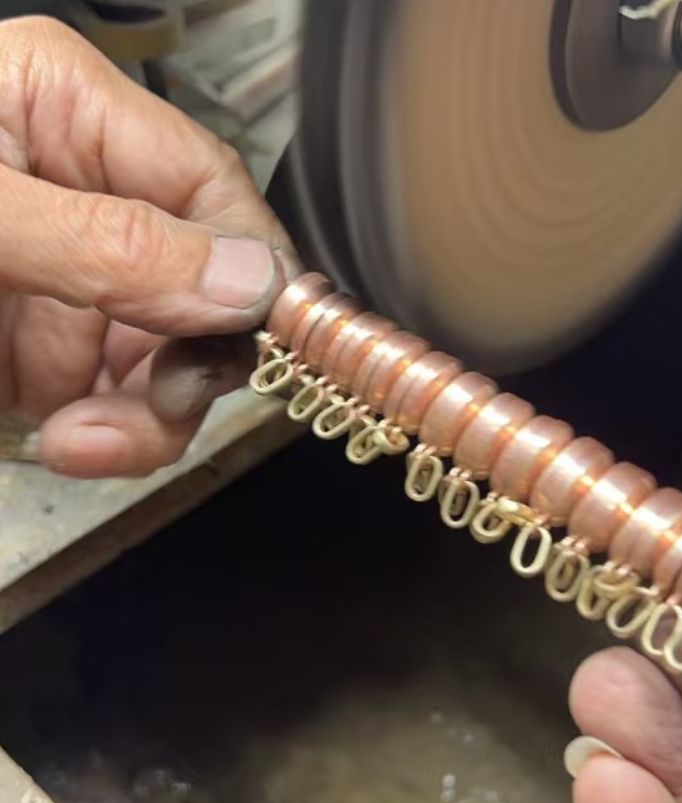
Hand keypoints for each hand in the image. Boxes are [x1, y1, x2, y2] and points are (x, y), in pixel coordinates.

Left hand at [0, 16, 300, 477]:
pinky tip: (79, 442)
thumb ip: (109, 246)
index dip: (249, 264)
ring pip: (177, 353)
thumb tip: (249, 283)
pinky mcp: (56, 350)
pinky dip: (120, 434)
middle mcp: (92, 198)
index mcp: (69, 114)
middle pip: (208, 282)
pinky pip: (129, 398)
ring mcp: (80, 281)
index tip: (259, 336)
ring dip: (153, 411)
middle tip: (160, 400)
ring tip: (91, 439)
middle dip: (192, 355)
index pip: (210, 187)